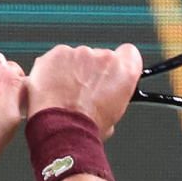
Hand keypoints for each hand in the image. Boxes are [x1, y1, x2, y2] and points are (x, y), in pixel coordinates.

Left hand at [24, 43, 142, 137]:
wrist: (62, 127)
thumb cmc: (87, 126)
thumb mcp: (113, 116)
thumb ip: (113, 96)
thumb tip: (105, 99)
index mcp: (124, 71)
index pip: (129, 53)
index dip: (120, 64)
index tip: (113, 73)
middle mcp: (104, 57)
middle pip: (100, 56)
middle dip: (92, 71)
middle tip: (83, 92)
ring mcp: (79, 53)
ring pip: (77, 57)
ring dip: (72, 71)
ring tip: (64, 94)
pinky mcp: (58, 53)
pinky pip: (58, 58)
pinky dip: (54, 70)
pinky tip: (52, 87)